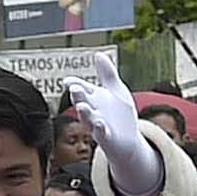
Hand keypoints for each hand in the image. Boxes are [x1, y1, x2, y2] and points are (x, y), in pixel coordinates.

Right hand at [70, 51, 161, 195]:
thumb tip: (98, 54)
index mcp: (94, 97)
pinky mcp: (106, 138)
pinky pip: (101, 133)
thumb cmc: (119, 115)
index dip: (75, 84)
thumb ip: (107, 74)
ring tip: (82, 107)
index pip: (82, 88)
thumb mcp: (116, 90)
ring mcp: (97, 125)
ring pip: (88, 118)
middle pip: (83, 101)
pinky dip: (100, 128)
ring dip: (84, 113)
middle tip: (74, 88)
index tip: (68, 81)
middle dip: (78, 96)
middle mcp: (92, 110)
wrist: (128, 141)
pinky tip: (100, 123)